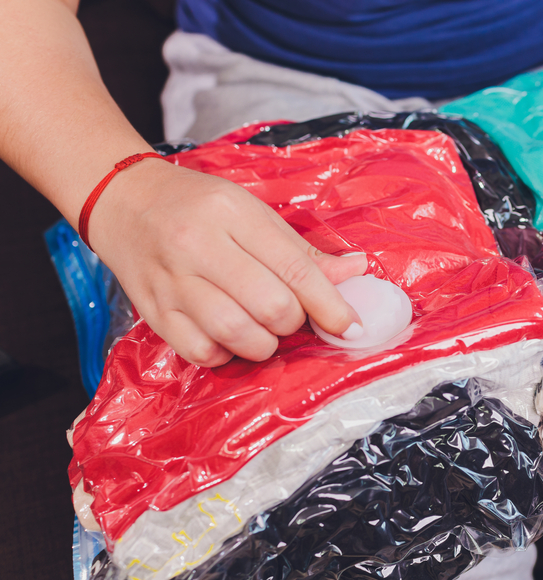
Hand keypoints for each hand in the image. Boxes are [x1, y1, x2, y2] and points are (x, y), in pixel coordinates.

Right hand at [88, 159, 366, 366]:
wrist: (124, 201)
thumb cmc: (198, 206)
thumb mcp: (253, 212)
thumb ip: (302, 250)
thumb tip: (357, 272)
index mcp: (232, 213)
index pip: (295, 268)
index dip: (330, 305)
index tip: (351, 326)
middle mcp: (199, 246)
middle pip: (270, 307)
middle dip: (293, 322)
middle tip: (290, 315)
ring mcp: (172, 282)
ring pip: (237, 335)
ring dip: (264, 344)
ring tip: (263, 330)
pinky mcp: (154, 313)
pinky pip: (202, 353)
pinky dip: (227, 355)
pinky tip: (230, 338)